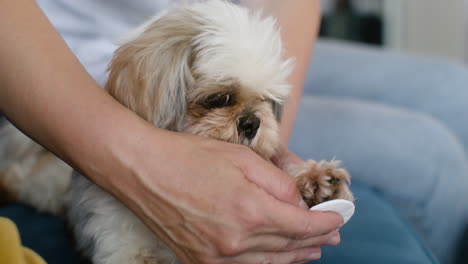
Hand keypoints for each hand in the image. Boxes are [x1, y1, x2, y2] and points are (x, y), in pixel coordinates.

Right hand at [115, 129, 342, 263]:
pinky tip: (276, 259)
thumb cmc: (189, 157)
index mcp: (250, 210)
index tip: (340, 218)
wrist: (142, 170)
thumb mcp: (241, 157)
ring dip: (296, 257)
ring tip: (313, 251)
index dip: (325, 222)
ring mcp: (217, 256)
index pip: (302, 225)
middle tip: (333, 235)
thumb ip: (277, 182)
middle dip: (316, 239)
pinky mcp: (200, 262)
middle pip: (289, 246)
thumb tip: (298, 202)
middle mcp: (237, 241)